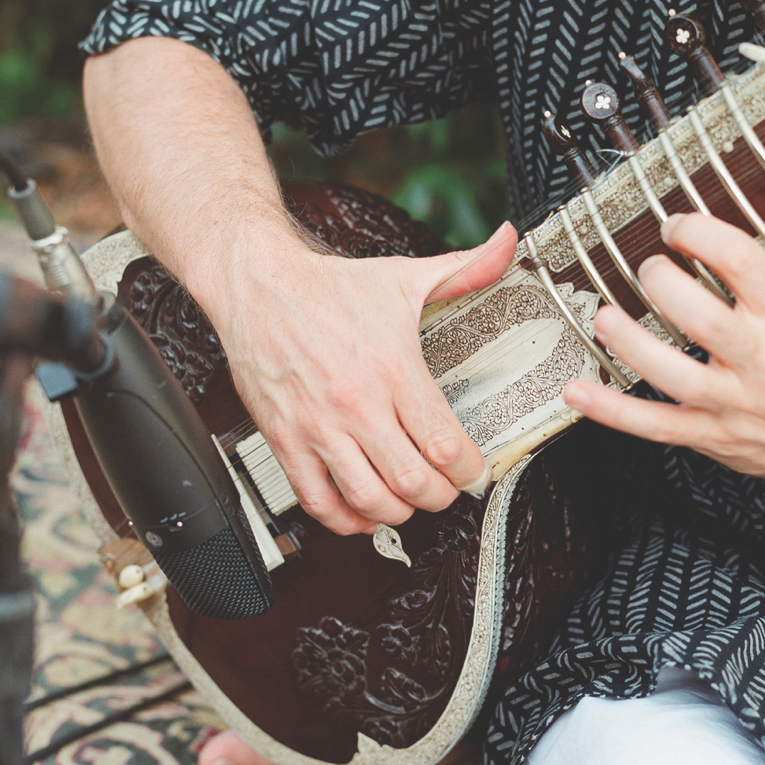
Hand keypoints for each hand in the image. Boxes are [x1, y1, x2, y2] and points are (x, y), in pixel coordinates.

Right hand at [207, 221, 517, 534]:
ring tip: (409, 501)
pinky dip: (345, 519)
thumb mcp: (403, 278)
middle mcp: (356, 404)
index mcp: (392, 369)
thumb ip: (463, 270)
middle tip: (447, 490)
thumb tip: (507, 245)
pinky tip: (362, 512)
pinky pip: (317, 500)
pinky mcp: (286, 440)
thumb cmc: (327, 289)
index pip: (443, 443)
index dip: (468, 470)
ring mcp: (317, 426)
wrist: (257, 285)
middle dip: (440, 496)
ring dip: (398, 512)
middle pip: (411, 481)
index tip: (474, 471)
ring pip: (368, 498)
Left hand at [564, 212, 764, 517]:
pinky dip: (613, 411)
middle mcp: (762, 361)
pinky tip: (578, 392)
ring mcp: (734, 403)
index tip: (677, 225)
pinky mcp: (711, 434)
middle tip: (646, 268)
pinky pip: (655, 425)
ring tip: (602, 317)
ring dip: (630, 344)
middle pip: (703, 319)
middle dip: (663, 286)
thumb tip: (756, 217)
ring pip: (675, 375)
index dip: (702, 234)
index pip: (744, 263)